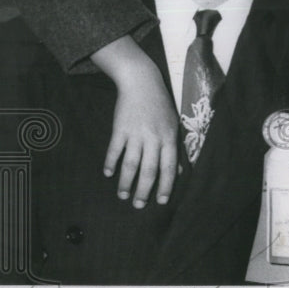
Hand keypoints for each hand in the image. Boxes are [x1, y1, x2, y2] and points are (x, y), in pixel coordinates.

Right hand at [92, 36, 178, 207]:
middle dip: (144, 190)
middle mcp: (153, 137)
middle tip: (138, 205)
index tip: (161, 201)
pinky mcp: (119, 128)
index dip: (165, 186)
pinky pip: (114, 150)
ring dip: (126, 182)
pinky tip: (108, 174)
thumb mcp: (172, 124)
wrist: (142, 82)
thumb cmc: (160, 105)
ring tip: (123, 195)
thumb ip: (174, 148)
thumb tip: (180, 171)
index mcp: (169, 137)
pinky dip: (110, 163)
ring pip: (130, 164)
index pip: (169, 167)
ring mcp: (135, 133)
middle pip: (149, 170)